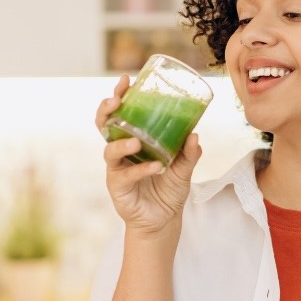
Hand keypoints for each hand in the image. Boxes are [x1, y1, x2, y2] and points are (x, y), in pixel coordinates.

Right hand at [96, 74, 202, 233]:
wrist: (164, 220)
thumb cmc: (169, 189)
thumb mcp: (184, 168)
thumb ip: (189, 153)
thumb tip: (195, 135)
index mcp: (133, 139)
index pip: (121, 113)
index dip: (120, 96)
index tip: (126, 80)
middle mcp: (121, 151)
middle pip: (105, 125)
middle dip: (107, 110)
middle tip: (116, 101)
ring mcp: (117, 169)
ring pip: (109, 150)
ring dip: (121, 142)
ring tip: (136, 141)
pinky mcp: (117, 187)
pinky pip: (126, 175)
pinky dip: (141, 169)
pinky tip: (155, 166)